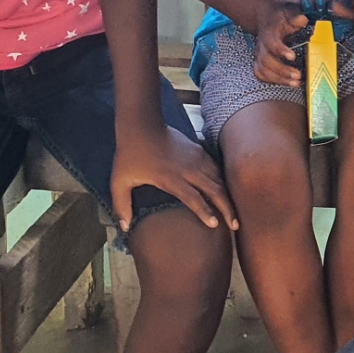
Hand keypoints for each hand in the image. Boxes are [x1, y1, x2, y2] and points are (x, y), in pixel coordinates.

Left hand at [110, 124, 237, 231]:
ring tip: (234, 212)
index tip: (214, 225)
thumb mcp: (119, 181)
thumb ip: (121, 205)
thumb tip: (124, 227)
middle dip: (227, 209)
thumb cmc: (129, 154)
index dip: (205, 212)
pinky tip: (225, 192)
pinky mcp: (199, 151)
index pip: (193, 198)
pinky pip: (216, 169)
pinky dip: (223, 181)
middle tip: (235, 225)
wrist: (141, 125)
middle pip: (214, 190)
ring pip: (219, 179)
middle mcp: (187, 169)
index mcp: (170, 178)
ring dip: (228, 196)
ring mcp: (196, 158)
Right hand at [251, 4, 307, 86]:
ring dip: (279, 79)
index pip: (271, 43)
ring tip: (295, 83)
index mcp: (269, 33)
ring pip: (263, 71)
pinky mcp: (260, 62)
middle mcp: (262, 46)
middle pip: (266, 61)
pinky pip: (261, 74)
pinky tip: (286, 83)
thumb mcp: (288, 12)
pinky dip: (272, 81)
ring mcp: (260, 55)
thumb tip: (302, 20)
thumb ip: (295, 16)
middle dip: (282, 70)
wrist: (265, 19)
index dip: (280, 50)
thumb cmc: (280, 18)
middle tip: (298, 76)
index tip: (292, 56)